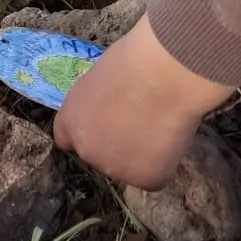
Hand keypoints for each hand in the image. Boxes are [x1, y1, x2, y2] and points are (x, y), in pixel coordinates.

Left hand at [55, 13, 229, 189]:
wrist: (163, 73)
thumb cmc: (136, 60)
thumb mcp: (100, 78)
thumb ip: (100, 104)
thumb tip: (113, 112)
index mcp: (70, 121)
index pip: (69, 140)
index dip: (92, 132)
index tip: (110, 123)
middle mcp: (86, 150)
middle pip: (102, 155)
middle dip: (120, 143)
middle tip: (144, 118)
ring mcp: (114, 169)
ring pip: (131, 166)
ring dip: (144, 152)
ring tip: (161, 120)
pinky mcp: (144, 179)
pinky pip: (156, 175)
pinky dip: (166, 161)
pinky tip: (171, 135)